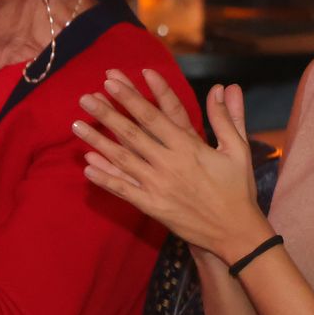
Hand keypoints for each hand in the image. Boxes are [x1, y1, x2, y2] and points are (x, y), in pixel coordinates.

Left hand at [74, 69, 262, 258]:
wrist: (235, 232)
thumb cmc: (237, 188)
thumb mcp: (237, 149)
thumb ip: (226, 118)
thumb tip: (223, 89)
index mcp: (188, 147)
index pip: (153, 116)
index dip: (131, 97)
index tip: (113, 82)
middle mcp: (169, 164)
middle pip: (131, 134)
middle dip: (106, 114)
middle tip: (84, 98)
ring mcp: (158, 186)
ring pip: (121, 160)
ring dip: (97, 142)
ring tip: (76, 125)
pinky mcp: (152, 206)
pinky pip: (124, 190)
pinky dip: (104, 178)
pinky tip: (87, 166)